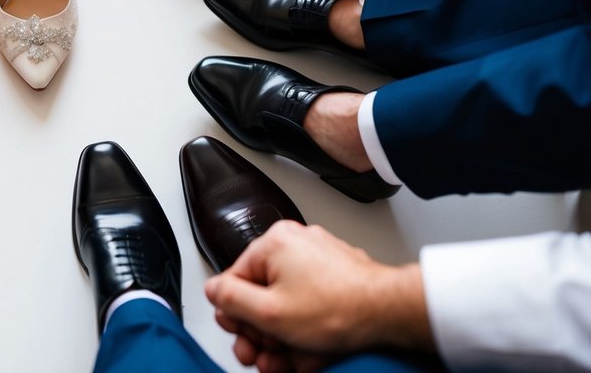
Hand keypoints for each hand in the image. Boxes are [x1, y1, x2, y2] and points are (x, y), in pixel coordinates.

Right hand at [204, 221, 431, 369]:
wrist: (390, 313)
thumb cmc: (339, 308)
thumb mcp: (268, 312)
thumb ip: (230, 299)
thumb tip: (213, 290)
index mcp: (274, 243)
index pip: (235, 281)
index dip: (236, 317)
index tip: (243, 338)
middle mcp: (296, 244)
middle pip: (262, 294)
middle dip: (261, 332)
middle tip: (264, 355)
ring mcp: (320, 259)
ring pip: (287, 303)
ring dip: (283, 336)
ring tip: (287, 360)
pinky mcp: (338, 275)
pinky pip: (311, 303)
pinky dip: (307, 328)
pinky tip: (309, 352)